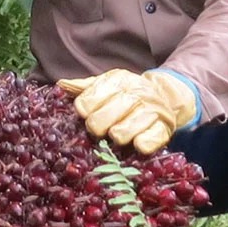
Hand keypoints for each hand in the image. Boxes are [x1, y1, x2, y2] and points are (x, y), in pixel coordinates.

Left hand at [57, 68, 199, 154]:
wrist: (166, 96)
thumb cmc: (127, 93)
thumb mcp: (107, 84)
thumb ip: (84, 87)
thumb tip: (61, 85)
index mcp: (118, 81)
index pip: (88, 100)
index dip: (83, 110)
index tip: (85, 114)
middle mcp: (135, 94)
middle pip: (101, 120)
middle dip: (96, 127)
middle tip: (99, 129)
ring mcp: (151, 112)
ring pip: (121, 133)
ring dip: (115, 137)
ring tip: (116, 134)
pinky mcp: (163, 130)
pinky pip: (145, 144)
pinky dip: (138, 146)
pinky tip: (135, 142)